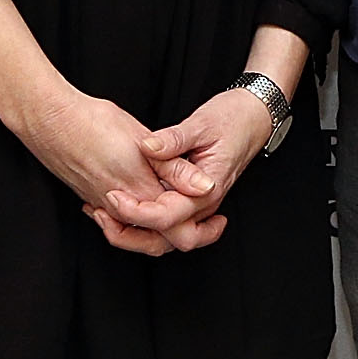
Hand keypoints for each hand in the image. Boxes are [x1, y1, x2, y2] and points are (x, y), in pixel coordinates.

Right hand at [12, 85, 215, 256]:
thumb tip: (204, 187)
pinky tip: (146, 199)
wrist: (49, 120)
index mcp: (137, 192)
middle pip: (156, 241)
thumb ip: (175, 168)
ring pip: (137, 231)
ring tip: (182, 211)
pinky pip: (119, 220)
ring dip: (160, 228)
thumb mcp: (142, 139)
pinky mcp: (90, 197)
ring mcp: (101, 204)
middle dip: (185, 235)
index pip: (175, 229)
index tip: (218, 220)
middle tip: (210, 225)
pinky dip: (137, 218)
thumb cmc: (93, 122)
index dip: (201, 230)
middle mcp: (119, 206)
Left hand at [94, 89, 277, 252]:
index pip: (168, 215)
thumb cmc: (233, 119)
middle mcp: (203, 204)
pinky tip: (119, 203)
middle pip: (166, 240)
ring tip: (104, 213)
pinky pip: (164, 220)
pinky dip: (140, 220)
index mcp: (207, 189)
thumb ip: (173, 139)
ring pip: (164, 236)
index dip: (137, 211)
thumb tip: (147, 147)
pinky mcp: (189, 199)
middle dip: (131, 235)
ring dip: (133, 232)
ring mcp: (197, 205)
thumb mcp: (201, 124)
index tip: (113, 195)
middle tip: (103, 213)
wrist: (254, 118)